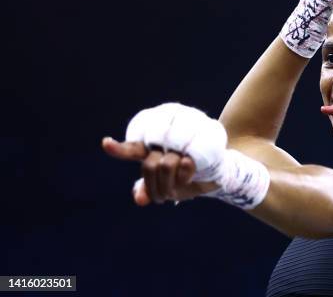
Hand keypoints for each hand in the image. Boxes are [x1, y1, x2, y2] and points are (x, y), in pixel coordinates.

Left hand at [102, 137, 217, 205]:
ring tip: (179, 187)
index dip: (119, 149)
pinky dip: (186, 176)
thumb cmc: (189, 178)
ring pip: (165, 166)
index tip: (106, 143)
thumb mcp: (167, 188)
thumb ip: (150, 190)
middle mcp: (164, 141)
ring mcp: (181, 140)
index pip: (133, 149)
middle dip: (155, 188)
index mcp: (153, 149)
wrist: (220, 171)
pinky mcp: (197, 143)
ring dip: (170, 185)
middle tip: (163, 198)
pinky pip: (185, 164)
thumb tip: (139, 199)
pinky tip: (192, 172)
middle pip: (149, 166)